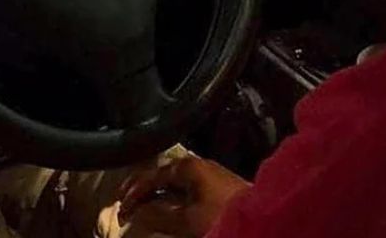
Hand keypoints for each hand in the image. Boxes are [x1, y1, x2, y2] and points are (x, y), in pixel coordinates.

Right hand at [117, 155, 249, 236]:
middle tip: (127, 204)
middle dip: (143, 190)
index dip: (133, 193)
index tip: (121, 209)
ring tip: (145, 208)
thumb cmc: (222, 216)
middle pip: (162, 175)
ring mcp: (211, 175)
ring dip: (158, 195)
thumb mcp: (186, 220)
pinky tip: (170, 209)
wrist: (265, 220)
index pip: (151, 176)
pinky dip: (174, 198)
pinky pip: (188, 190)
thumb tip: (137, 212)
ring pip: (176, 183)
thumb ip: (158, 214)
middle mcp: (198, 165)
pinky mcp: (221, 188)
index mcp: (187, 167)